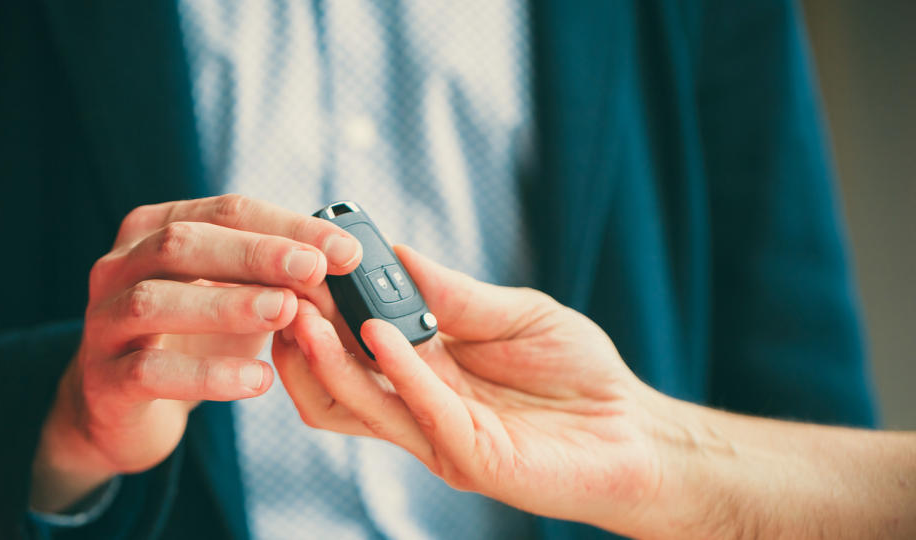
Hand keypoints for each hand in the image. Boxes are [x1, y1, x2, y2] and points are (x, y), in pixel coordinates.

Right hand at [31, 194, 361, 511]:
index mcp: (156, 229)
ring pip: (154, 301)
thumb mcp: (235, 294)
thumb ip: (277, 274)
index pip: (226, 212)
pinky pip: (149, 370)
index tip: (345, 251)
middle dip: (256, 254)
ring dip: (227, 305)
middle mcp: (120, 266)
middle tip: (314, 271)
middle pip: (183, 243)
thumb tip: (346, 261)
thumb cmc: (193, 337)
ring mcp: (102, 322)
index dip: (288, 227)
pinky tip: (258, 381)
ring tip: (285, 313)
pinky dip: (207, 376)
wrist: (124, 408)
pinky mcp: (103, 380)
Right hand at [272, 246, 672, 536]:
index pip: (357, 341)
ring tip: (301, 311)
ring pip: (359, 404)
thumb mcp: (516, 314)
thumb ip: (457, 294)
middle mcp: (421, 404)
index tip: (303, 260)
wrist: (633, 432)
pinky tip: (377, 331)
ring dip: (325, 359)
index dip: (326, 306)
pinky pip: (420, 411)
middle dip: (304, 335)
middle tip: (282, 287)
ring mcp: (439, 435)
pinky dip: (394, 370)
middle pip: (339, 378)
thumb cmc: (578, 375)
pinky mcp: (468, 458)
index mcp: (427, 370)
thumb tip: (397, 252)